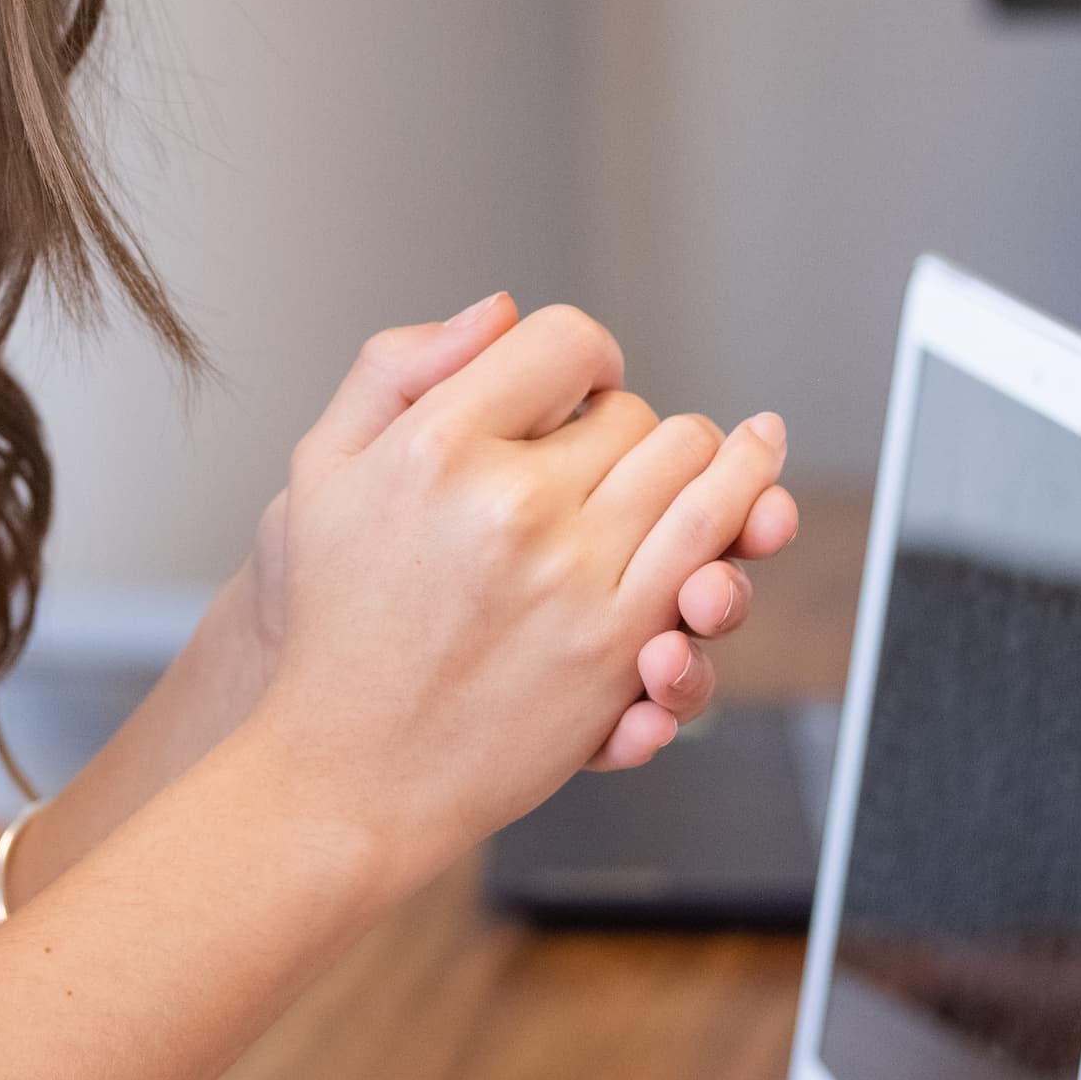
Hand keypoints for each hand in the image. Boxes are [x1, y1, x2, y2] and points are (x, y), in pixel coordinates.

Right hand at [240, 298, 790, 867]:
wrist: (347, 768)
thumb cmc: (337, 620)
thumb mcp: (324, 470)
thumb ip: (397, 369)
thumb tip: (498, 311)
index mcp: (438, 446)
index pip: (562, 342)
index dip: (582, 355)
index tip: (580, 383)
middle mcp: (515, 506)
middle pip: (635, 413)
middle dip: (629, 423)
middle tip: (610, 453)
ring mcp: (575, 581)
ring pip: (696, 471)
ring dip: (720, 458)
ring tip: (742, 450)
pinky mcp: (617, 649)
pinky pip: (711, 552)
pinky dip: (743, 519)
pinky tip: (756, 507)